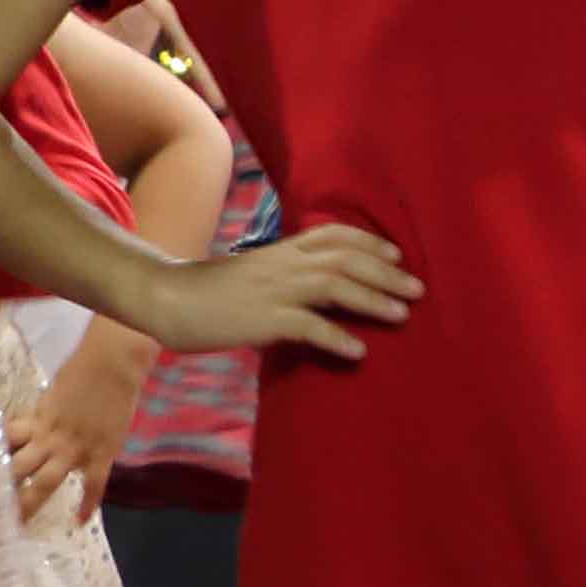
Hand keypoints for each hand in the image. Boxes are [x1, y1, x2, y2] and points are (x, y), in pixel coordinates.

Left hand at [11, 326, 153, 511]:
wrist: (113, 364)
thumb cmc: (83, 369)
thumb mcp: (53, 391)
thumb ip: (43, 412)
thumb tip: (34, 422)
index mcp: (37, 420)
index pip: (7, 440)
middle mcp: (50, 439)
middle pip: (19, 467)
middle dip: (3, 486)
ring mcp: (75, 449)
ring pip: (46, 481)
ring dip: (30, 501)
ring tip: (18, 521)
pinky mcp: (100, 454)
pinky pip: (93, 485)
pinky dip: (88, 504)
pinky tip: (80, 520)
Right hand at [144, 219, 414, 364]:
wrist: (167, 297)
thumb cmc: (208, 291)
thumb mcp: (251, 272)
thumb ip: (282, 275)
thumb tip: (311, 294)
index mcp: (280, 251)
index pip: (333, 236)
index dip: (369, 242)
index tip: (396, 255)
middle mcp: (283, 264)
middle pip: (345, 259)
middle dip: (386, 273)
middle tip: (418, 289)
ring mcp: (274, 290)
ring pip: (334, 286)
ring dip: (373, 300)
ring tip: (403, 315)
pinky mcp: (263, 319)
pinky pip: (308, 326)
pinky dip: (337, 337)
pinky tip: (358, 350)